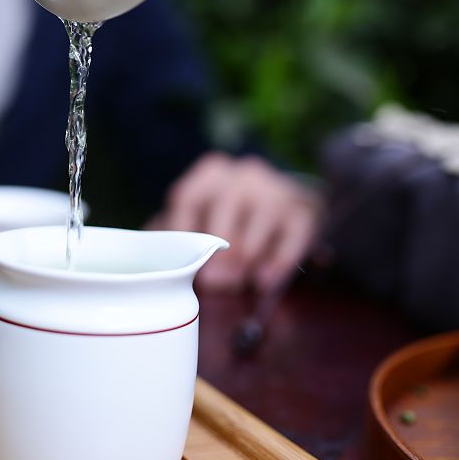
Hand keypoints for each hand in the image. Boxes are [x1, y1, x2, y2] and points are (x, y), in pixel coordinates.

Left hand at [148, 153, 321, 293]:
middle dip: (218, 258)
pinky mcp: (304, 211)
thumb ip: (173, 233)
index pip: (188, 199)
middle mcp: (245, 175)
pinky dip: (277, 265)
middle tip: (214, 286)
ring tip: (236, 285)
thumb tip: (154, 265)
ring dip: (245, 266)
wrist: (282, 203)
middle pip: (225, 217)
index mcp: (211, 173)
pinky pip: (291, 241)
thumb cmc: (228, 215)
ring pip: (257, 233)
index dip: (182, 235)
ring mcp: (277, 190)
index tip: (180, 266)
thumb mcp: (200, 214)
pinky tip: (263, 282)